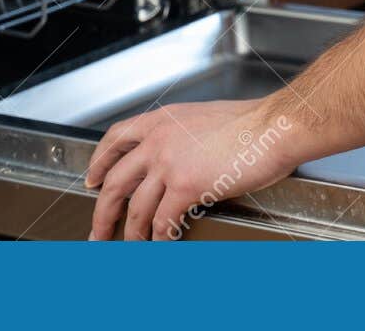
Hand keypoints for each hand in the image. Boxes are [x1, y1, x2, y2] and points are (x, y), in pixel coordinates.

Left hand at [84, 99, 301, 240]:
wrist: (272, 128)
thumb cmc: (251, 123)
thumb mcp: (204, 118)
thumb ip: (183, 135)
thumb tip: (180, 156)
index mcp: (163, 120)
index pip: (116, 138)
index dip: (99, 162)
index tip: (92, 178)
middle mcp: (159, 140)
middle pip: (115, 181)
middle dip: (102, 212)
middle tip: (98, 230)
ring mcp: (169, 163)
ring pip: (135, 208)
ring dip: (130, 233)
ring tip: (130, 247)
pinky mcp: (186, 186)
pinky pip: (163, 221)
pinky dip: (159, 239)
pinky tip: (161, 245)